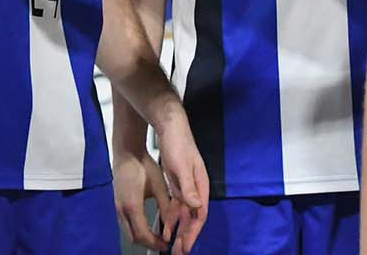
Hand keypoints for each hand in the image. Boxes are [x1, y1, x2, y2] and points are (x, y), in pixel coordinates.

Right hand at [113, 149, 173, 251]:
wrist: (126, 152)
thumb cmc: (142, 164)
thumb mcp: (158, 185)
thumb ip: (166, 205)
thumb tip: (174, 220)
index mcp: (132, 206)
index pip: (143, 235)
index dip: (155, 243)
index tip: (166, 246)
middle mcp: (122, 210)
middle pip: (133, 237)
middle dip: (148, 244)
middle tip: (162, 245)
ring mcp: (118, 207)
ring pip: (128, 232)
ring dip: (142, 238)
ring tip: (156, 237)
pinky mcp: (118, 203)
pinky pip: (126, 224)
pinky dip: (137, 230)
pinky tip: (147, 226)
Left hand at [155, 113, 208, 253]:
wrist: (170, 124)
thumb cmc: (177, 143)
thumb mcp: (180, 166)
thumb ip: (187, 187)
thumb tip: (196, 207)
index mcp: (200, 185)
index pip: (199, 215)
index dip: (192, 233)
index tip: (184, 248)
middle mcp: (197, 188)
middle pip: (193, 218)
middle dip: (187, 236)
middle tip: (178, 253)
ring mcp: (188, 186)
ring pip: (186, 214)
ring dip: (179, 230)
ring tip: (172, 246)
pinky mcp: (180, 183)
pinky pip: (178, 206)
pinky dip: (173, 218)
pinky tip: (166, 228)